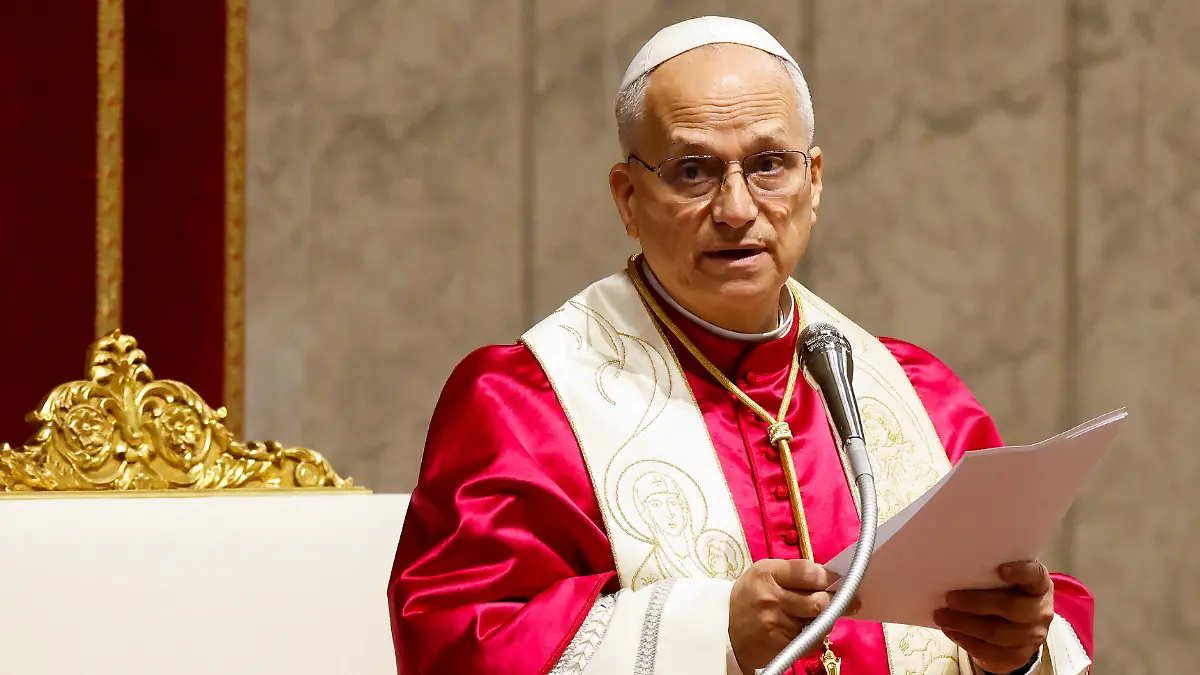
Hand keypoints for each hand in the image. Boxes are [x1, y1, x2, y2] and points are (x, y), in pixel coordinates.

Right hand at [728, 559, 860, 673]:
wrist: (725, 628)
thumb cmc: (750, 596)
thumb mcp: (764, 574)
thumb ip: (793, 573)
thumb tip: (828, 578)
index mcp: (767, 574)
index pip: (809, 573)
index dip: (829, 576)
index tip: (837, 580)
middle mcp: (772, 598)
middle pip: (819, 600)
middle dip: (837, 601)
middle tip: (847, 601)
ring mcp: (777, 624)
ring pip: (820, 623)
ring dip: (827, 619)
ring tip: (824, 615)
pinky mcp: (781, 645)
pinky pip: (812, 641)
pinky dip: (816, 635)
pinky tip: (810, 629)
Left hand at [933, 561, 1053, 673]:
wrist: (1016, 628)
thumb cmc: (1005, 594)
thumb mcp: (1004, 581)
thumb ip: (989, 573)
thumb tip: (952, 566)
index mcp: (1038, 586)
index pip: (1036, 576)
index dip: (1021, 572)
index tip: (1000, 569)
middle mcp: (1040, 611)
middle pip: (1011, 607)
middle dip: (976, 602)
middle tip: (949, 598)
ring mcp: (1033, 635)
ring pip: (997, 633)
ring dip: (965, 624)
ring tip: (942, 616)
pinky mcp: (1019, 655)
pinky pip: (992, 652)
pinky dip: (967, 642)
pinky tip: (951, 632)